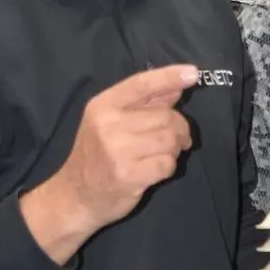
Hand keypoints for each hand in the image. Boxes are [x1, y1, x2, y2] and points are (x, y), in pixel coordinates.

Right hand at [22, 65, 197, 263]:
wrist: (76, 195)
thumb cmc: (96, 155)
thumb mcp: (109, 121)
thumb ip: (143, 103)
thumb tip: (176, 86)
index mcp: (103, 106)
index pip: (141, 84)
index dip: (169, 77)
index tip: (193, 73)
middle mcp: (109, 124)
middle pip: (165, 116)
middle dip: (180, 128)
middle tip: (178, 138)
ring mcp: (118, 151)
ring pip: (169, 140)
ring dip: (175, 148)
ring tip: (165, 153)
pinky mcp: (129, 176)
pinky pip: (167, 164)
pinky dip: (169, 166)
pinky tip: (156, 169)